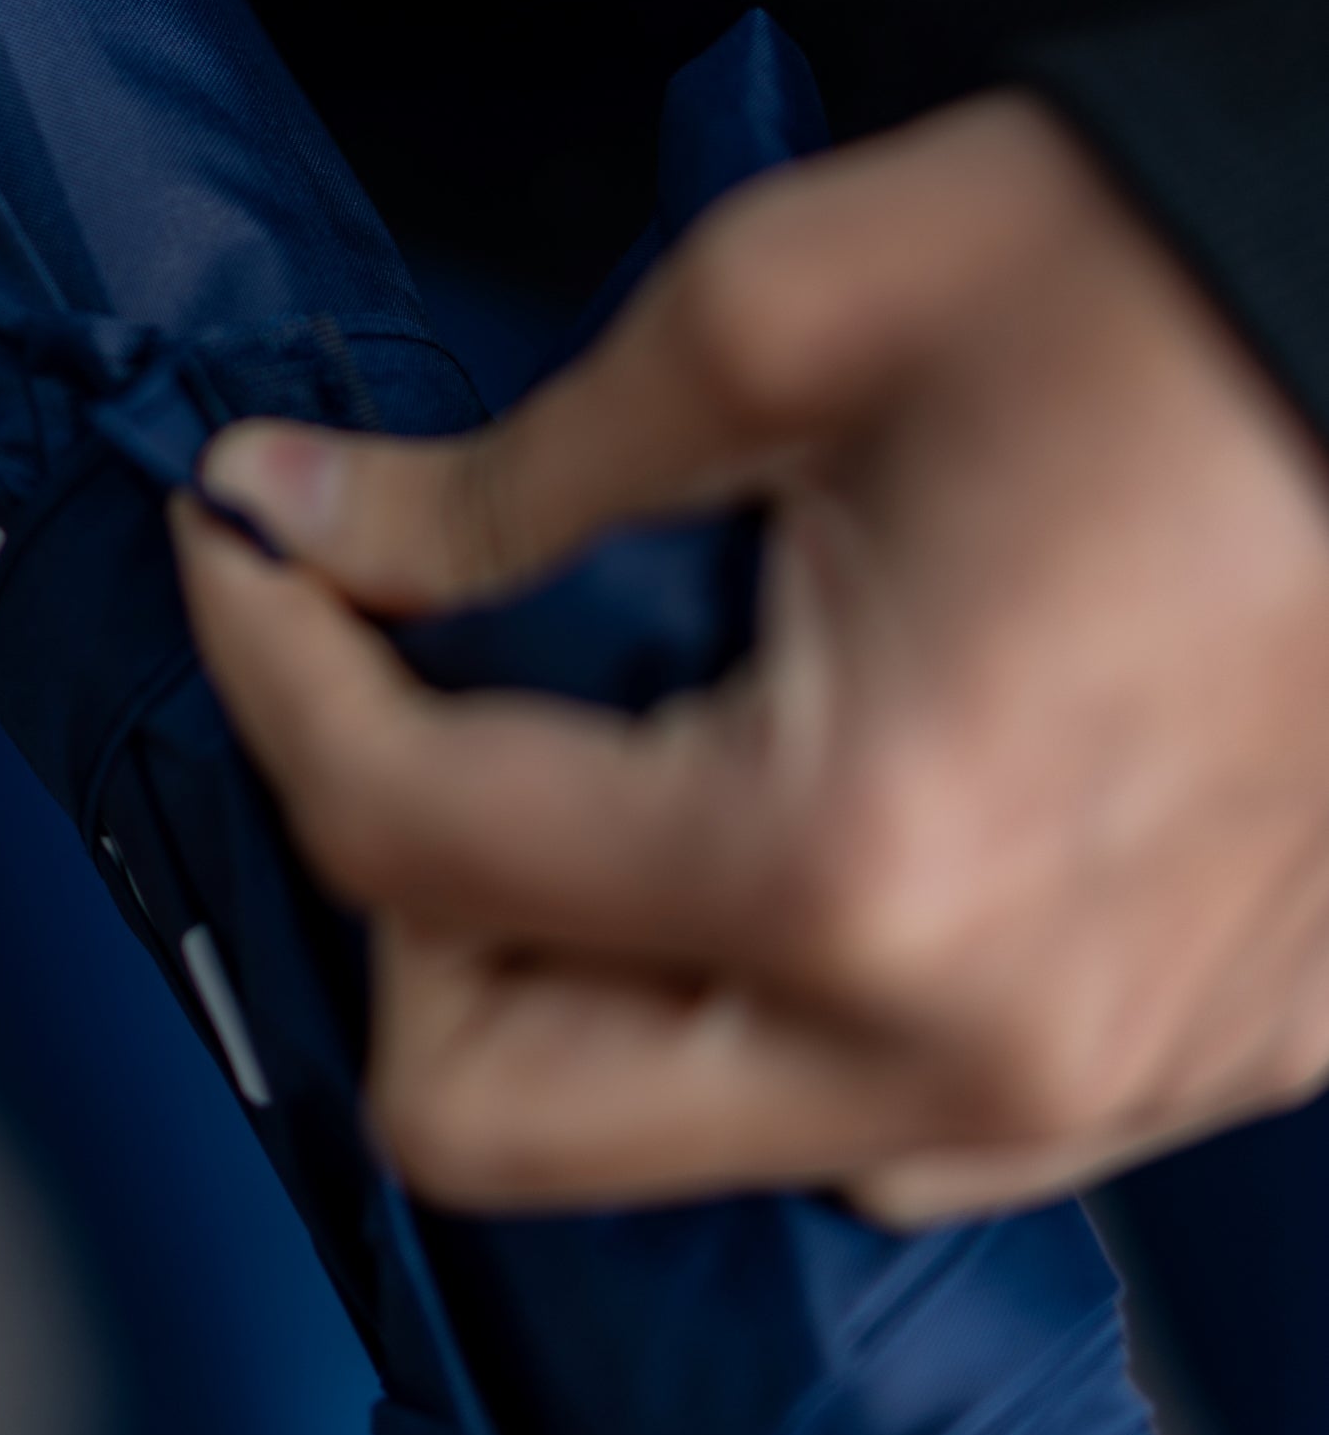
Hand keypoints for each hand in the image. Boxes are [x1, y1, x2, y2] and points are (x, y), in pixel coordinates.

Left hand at [174, 94, 1328, 1221]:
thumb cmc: (1177, 287)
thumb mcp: (783, 309)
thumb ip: (500, 478)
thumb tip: (296, 523)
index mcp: (855, 851)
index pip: (411, 846)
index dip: (273, 677)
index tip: (248, 560)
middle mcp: (970, 1043)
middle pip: (493, 1119)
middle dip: (395, 904)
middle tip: (414, 708)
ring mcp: (1092, 1089)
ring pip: (685, 1147)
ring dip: (578, 974)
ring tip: (613, 751)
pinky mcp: (1186, 1072)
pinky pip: (884, 1128)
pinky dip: (768, 1003)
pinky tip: (795, 817)